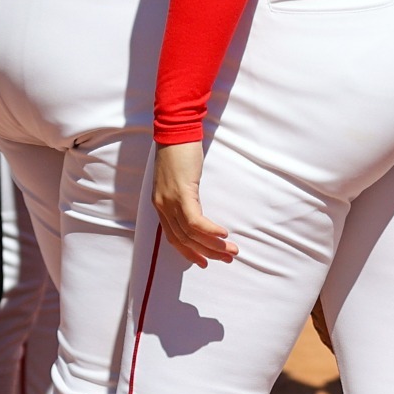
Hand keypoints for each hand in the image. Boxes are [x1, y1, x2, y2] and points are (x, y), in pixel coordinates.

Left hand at [153, 141, 238, 267]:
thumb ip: (183, 195)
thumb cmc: (179, 152)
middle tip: (226, 259)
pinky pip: (195, 220)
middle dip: (207, 253)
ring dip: (213, 245)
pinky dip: (210, 230)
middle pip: (184, 240)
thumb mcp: (177, 179)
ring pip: (191, 234)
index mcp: (162, 205)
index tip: (205, 261)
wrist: (176, 131)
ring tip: (231, 251)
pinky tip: (224, 234)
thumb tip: (196, 208)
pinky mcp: (182, 193)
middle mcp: (163, 207)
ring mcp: (171, 201)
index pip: (174, 238)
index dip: (190, 252)